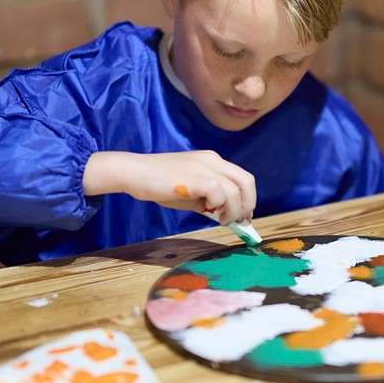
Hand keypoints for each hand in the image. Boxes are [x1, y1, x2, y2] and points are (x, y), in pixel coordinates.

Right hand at [83, 151, 256, 223]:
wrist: (136, 173)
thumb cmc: (160, 184)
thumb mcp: (191, 193)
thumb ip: (209, 200)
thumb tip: (227, 217)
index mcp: (213, 161)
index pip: (242, 178)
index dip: (247, 198)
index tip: (243, 216)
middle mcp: (213, 161)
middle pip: (246, 181)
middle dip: (247, 204)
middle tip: (238, 221)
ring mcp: (205, 167)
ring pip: (236, 190)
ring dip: (233, 210)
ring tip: (221, 220)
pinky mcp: (196, 177)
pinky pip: (220, 193)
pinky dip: (219, 206)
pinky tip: (208, 212)